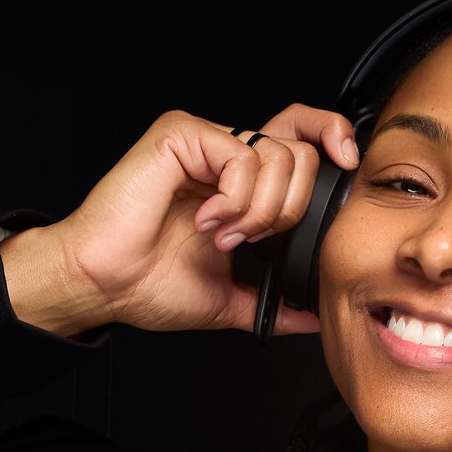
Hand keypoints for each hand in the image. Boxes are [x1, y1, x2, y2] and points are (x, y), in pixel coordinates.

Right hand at [0, 105, 360, 338]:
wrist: (104, 285)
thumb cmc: (146, 284)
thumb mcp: (228, 298)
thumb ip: (273, 303)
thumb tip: (313, 317)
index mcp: (237, 182)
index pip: (302, 138)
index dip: (333, 143)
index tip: (347, 172)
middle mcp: (224, 154)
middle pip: (301, 151)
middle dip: (287, 210)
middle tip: (248, 240)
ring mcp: (203, 140)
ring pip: (278, 157)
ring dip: (256, 213)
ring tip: (218, 235)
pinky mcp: (181, 134)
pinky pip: (242, 156)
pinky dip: (234, 200)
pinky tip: (205, 221)